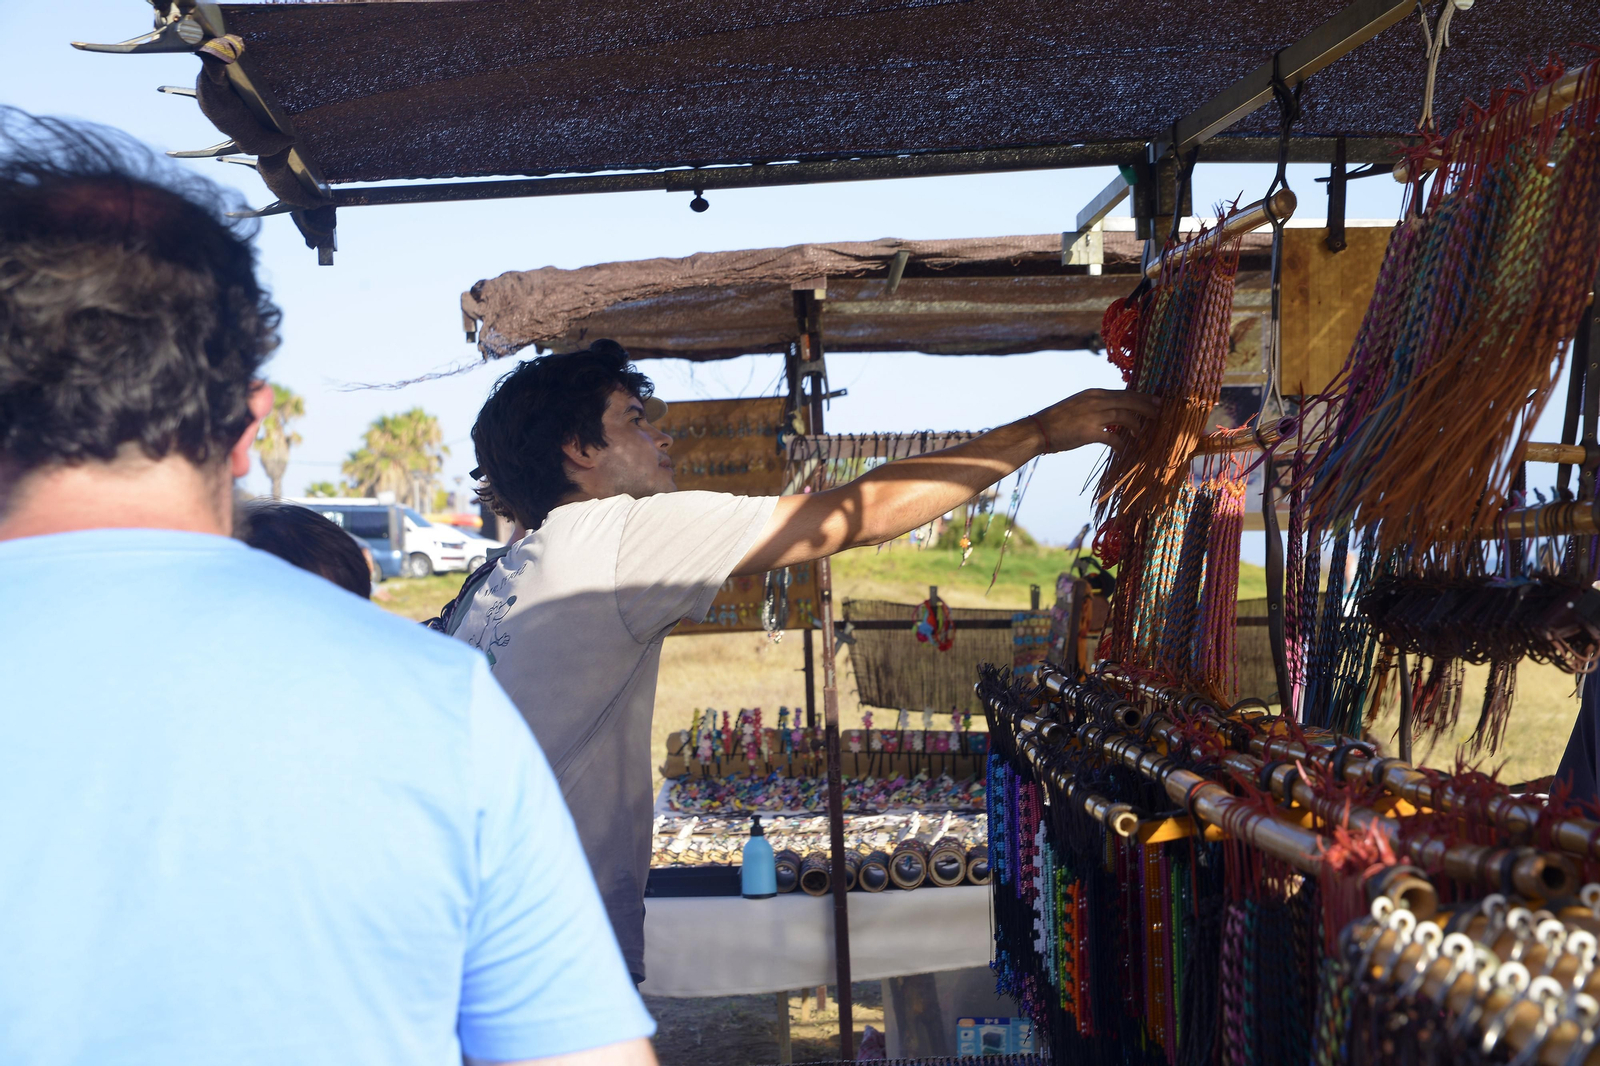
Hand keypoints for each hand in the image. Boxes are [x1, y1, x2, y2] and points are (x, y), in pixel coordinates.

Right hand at [1029, 389, 1159, 455]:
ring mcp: (1093, 415)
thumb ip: (1096, 405)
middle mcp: (1096, 401)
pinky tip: (1123, 449)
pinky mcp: (1090, 432)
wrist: (1038, 429)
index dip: (1143, 397)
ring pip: (1125, 417)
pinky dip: (1120, 444)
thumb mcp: (1078, 404)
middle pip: (1129, 401)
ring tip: (1142, 433)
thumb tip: (1113, 411)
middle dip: (1147, 407)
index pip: (1125, 392)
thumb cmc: (1057, 419)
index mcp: (1094, 393)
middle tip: (1159, 414)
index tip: (1156, 401)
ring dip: (1137, 425)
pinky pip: (1113, 437)